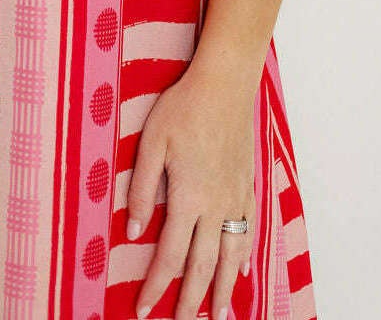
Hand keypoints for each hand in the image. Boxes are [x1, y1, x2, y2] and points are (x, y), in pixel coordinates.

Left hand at [126, 72, 256, 319]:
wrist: (225, 84)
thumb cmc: (183, 107)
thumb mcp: (151, 143)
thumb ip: (141, 189)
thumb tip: (132, 233)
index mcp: (188, 198)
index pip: (170, 256)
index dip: (155, 286)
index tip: (143, 310)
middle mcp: (216, 206)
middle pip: (203, 266)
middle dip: (191, 300)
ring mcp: (236, 197)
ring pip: (231, 256)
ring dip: (223, 289)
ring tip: (218, 316)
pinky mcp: (247, 185)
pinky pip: (248, 231)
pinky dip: (244, 257)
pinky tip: (242, 273)